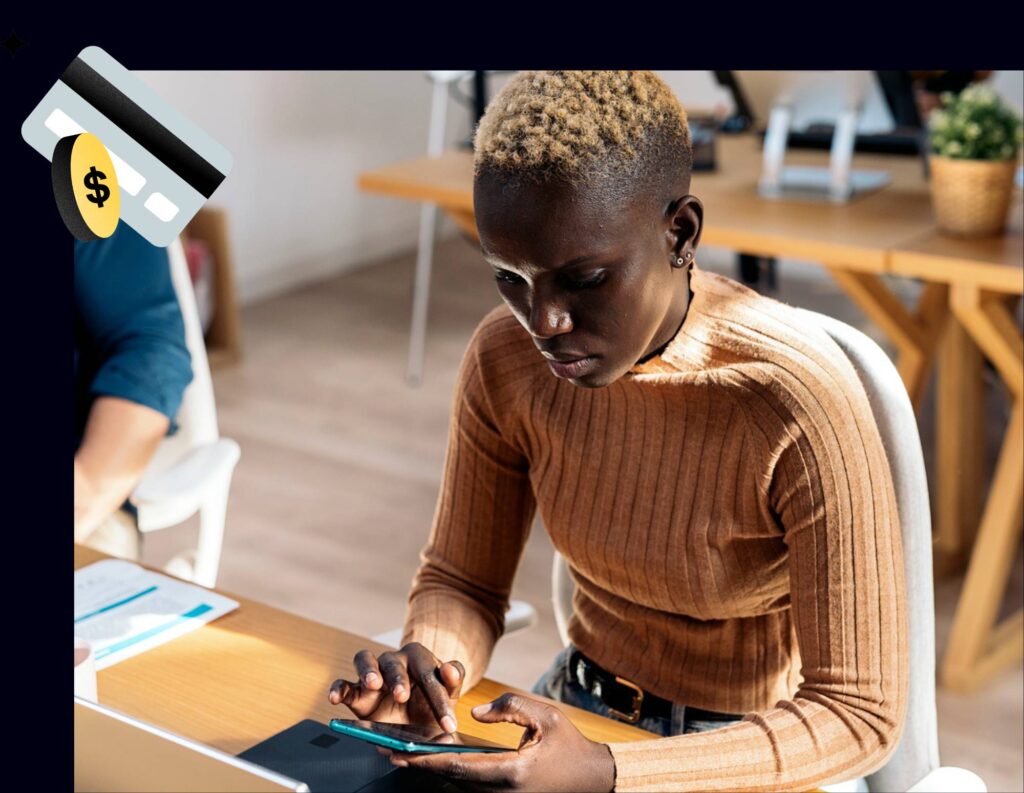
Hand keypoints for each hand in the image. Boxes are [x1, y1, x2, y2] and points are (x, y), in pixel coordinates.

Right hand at [328, 642, 464, 733]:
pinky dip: (337, 689)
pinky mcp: (357, 693)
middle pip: (393, 662)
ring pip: (364, 660)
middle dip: (398, 679)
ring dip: (368, 671)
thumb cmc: (431, 699)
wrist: (416, 719)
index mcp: (419, 658)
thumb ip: (454, 678)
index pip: (428, 673)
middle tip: (403, 696)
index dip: (438, 698)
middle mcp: (394, 662)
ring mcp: (373, 675)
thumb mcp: (449, 692)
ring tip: (373, 684)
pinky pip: (343, 685)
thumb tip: (451, 670)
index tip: (447, 722)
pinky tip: (334, 699)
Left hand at [386, 693, 614, 792]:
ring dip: (430, 768)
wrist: (591, 780)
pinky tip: (431, 758)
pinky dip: (448, 771)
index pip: (459, 767)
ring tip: (400, 751)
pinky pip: (469, 784)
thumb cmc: (571, 747)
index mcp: (509, 773)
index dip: (426, 759)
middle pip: (450, 779)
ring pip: (457, 784)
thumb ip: (509, 707)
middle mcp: (500, 792)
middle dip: (418, 764)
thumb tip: (475, 710)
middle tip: (387, 749)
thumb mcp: (546, 717)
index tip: (401, 752)